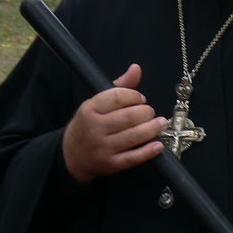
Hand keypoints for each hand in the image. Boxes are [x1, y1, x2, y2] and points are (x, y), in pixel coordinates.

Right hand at [62, 64, 167, 182]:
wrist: (72, 154)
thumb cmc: (89, 124)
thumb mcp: (97, 102)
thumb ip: (120, 86)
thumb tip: (136, 68)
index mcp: (90, 109)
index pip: (117, 96)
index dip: (134, 96)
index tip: (140, 98)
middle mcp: (95, 128)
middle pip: (129, 117)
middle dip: (146, 112)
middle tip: (150, 112)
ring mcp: (102, 147)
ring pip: (134, 136)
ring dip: (153, 128)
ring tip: (161, 123)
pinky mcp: (110, 164)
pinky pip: (133, 158)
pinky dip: (148, 151)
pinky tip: (158, 145)